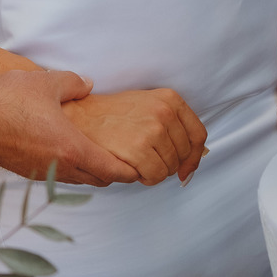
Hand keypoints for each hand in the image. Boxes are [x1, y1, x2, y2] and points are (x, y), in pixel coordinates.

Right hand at [0, 69, 143, 185]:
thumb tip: (88, 86)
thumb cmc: (6, 100)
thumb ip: (73, 83)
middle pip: (98, 180)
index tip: (141, 168)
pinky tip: (65, 152)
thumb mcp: (46, 82)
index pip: (112, 171)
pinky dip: (70, 169)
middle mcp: (59, 168)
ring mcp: (41, 173)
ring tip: (98, 156)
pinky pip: (57, 176)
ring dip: (91, 172)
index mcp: (71, 149)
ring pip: (77, 180)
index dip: (131, 171)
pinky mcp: (25, 172)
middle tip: (125, 160)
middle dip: (114, 172)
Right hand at [61, 88, 206, 185]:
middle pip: (183, 155)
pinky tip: (129, 166)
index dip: (194, 157)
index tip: (186, 169)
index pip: (198, 135)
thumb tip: (193, 159)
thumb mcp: (146, 106)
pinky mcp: (138, 149)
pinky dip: (143, 178)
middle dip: (167, 164)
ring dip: (153, 171)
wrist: (78, 117)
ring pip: (169, 169)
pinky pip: (154, 177)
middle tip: (145, 158)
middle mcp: (164, 112)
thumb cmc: (110, 115)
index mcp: (170, 98)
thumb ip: (172, 125)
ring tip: (134, 159)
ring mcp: (152, 130)